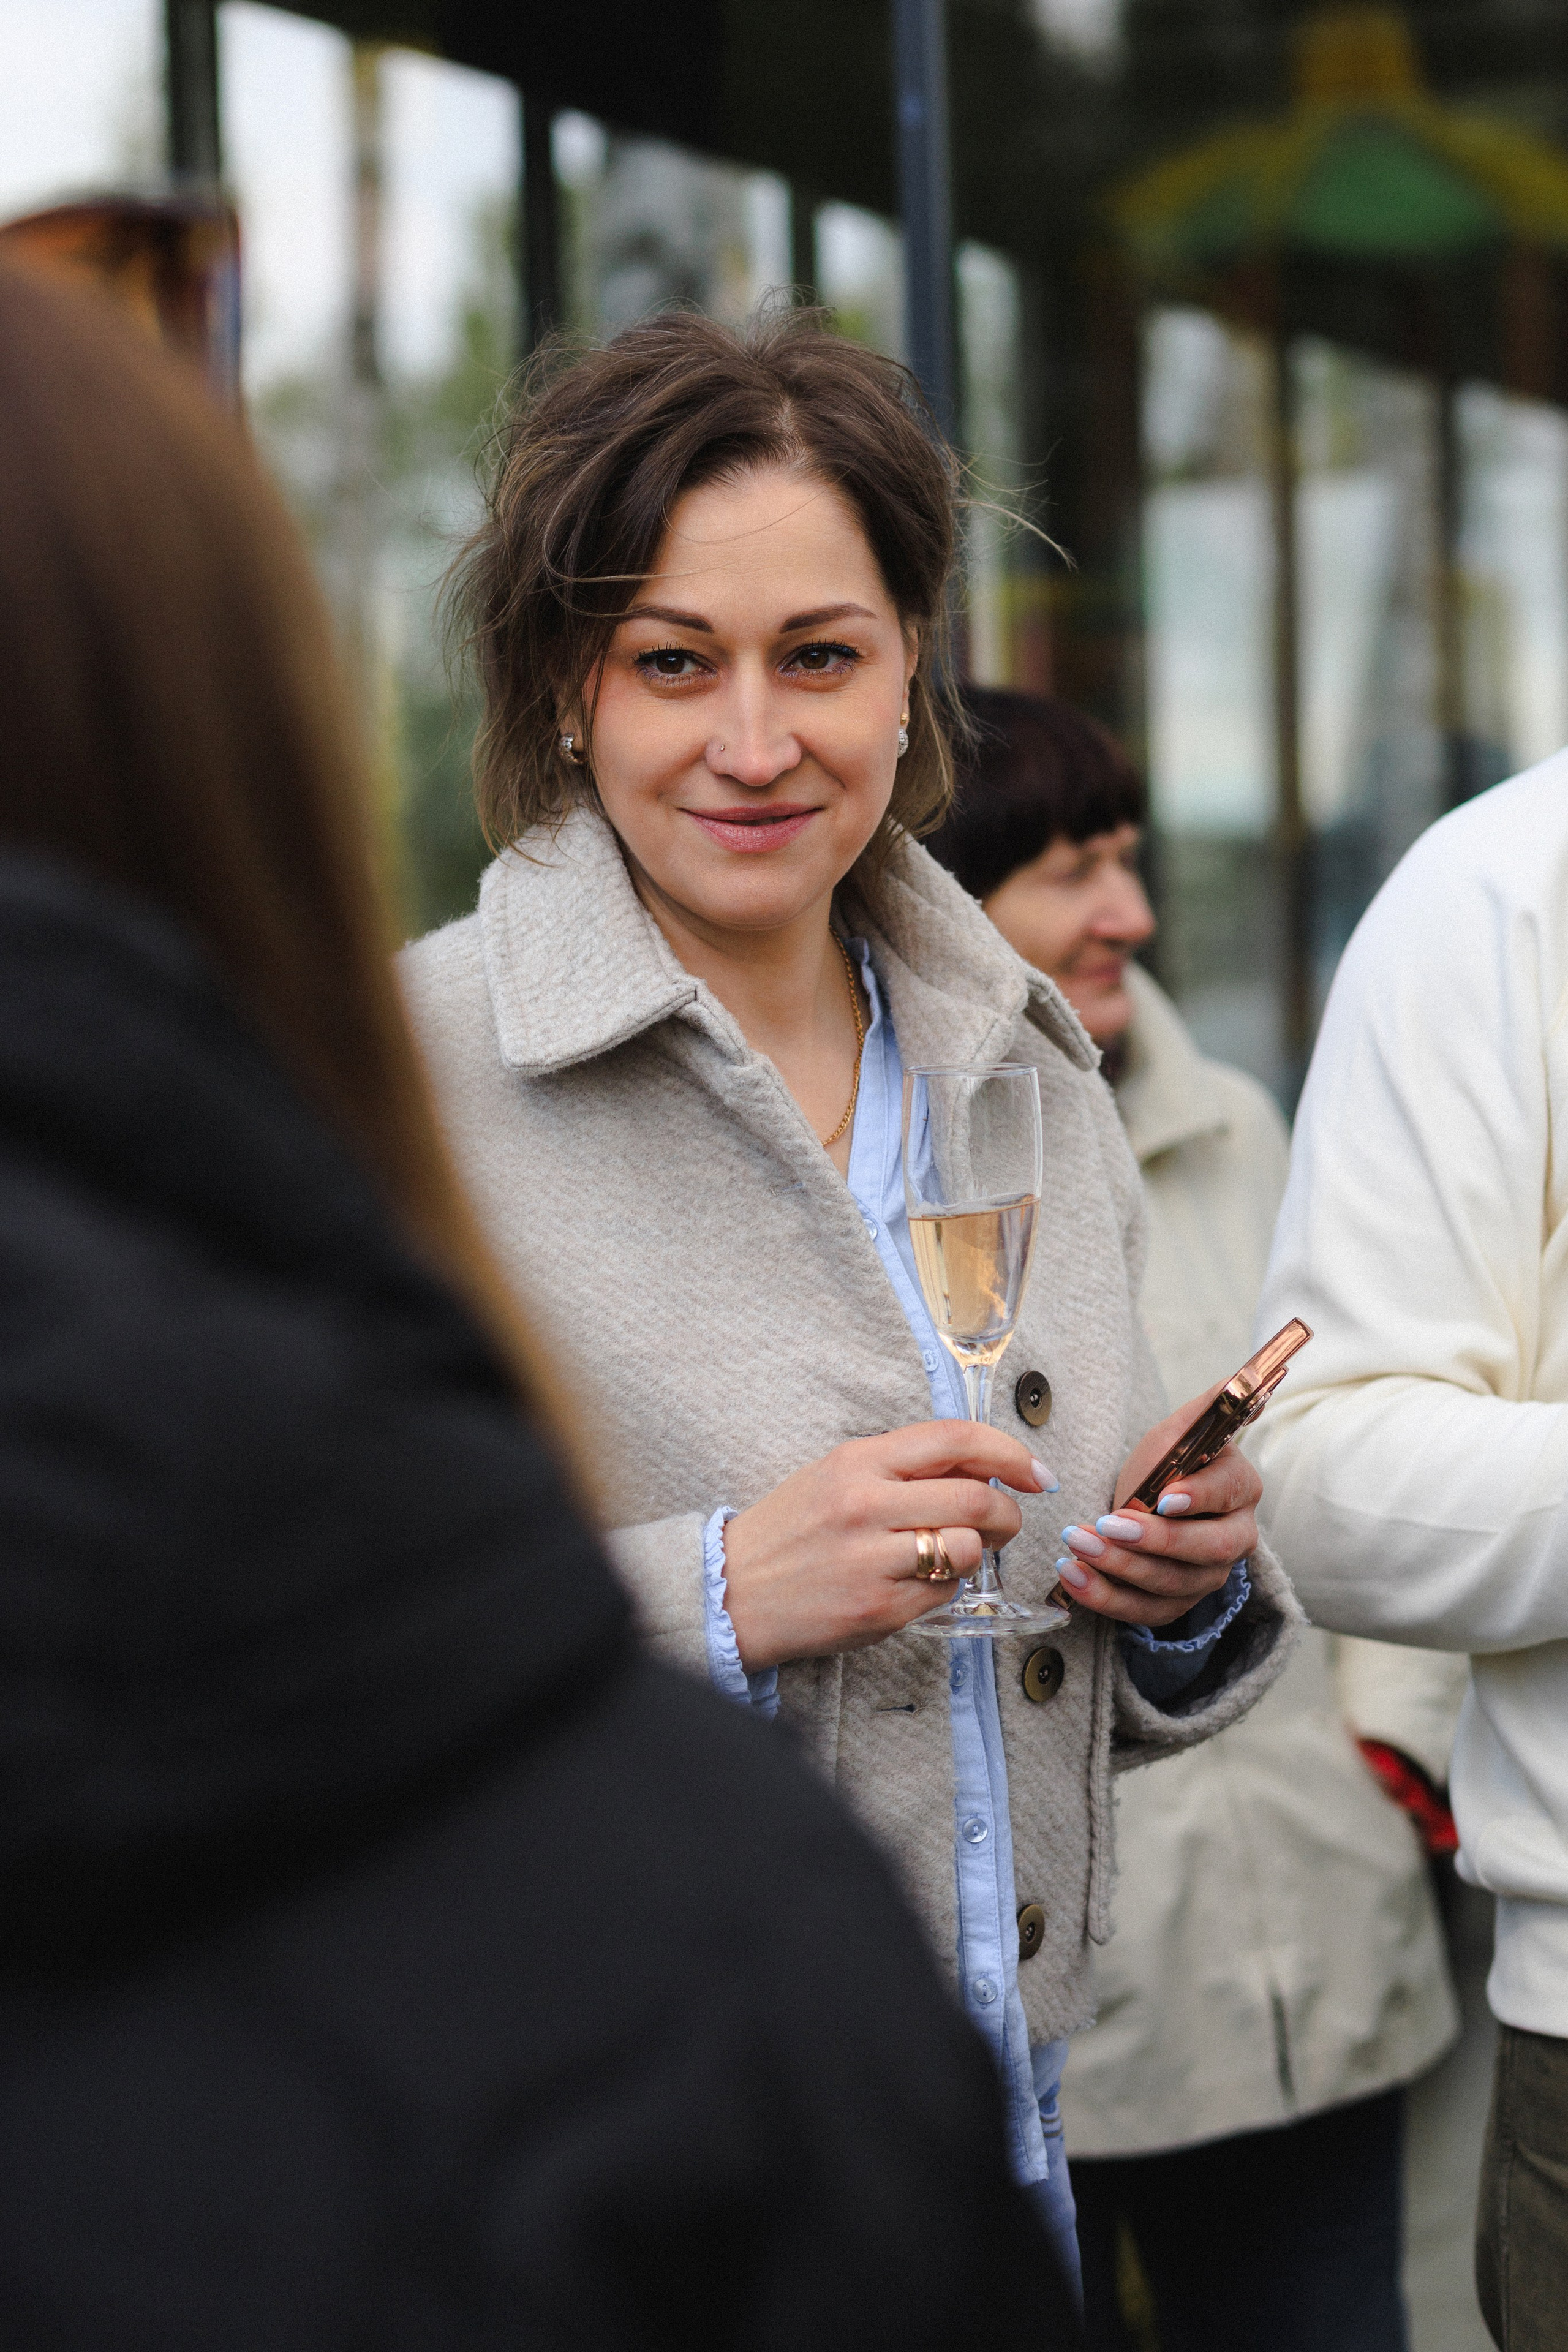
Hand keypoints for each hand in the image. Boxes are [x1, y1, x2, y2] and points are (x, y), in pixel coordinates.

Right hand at [722, 1421, 1056, 1671]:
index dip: (1009, 1453)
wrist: (733, 1591)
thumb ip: (902, 1466)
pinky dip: (946, 1586)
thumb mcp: (837, 1475)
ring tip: (955, 1553)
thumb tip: (979, 1468)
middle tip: (1006, 1522)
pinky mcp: (878, 1609)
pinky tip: (918, 1581)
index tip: (1035, 1472)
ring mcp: (872, 1560)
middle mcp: (866, 1505)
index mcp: (858, 1460)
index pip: (955, 1440)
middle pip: (975, 1499)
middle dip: (1008, 1513)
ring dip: (977, 1552)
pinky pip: (945, 1592)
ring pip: (967, 1549)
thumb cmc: (791, 1530)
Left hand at [1053, 1385, 1260, 1629]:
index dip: (1197, 1496)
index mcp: (1240, 1490)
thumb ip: (1208, 1407)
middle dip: (1154, 1541)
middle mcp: (1235, 1539)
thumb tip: (1234, 1382)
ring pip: (1172, 1584)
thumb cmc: (1166, 1465)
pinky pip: (1146, 1613)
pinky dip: (1106, 1598)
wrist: (1146, 1505)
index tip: (1163, 1497)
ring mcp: (1208, 1577)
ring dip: (1120, 1568)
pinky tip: (1073, 1577)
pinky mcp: (1177, 1605)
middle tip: (1106, 1525)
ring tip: (1076, 1545)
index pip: (1227, 1494)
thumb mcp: (1179, 1432)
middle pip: (1206, 1551)